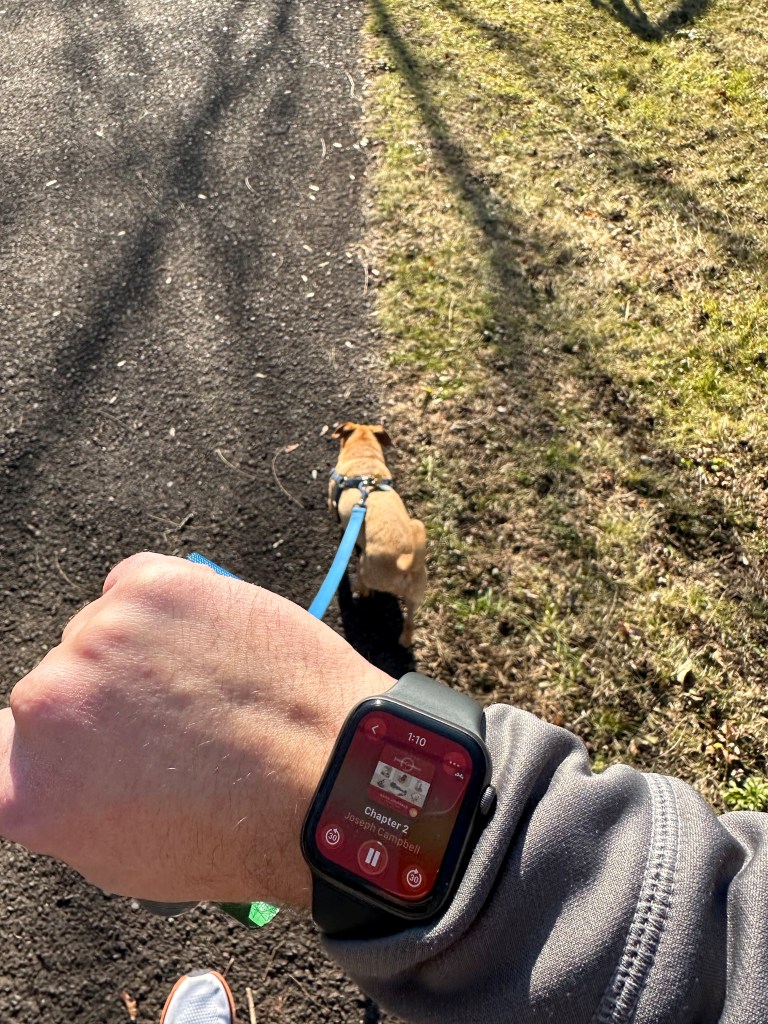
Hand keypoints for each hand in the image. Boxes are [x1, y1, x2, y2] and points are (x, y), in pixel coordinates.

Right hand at [0, 553, 391, 904]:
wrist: (330, 774)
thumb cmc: (241, 829)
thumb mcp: (119, 856)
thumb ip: (59, 801)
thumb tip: (48, 760)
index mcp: (24, 789)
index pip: (4, 743)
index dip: (50, 741)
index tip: (89, 737)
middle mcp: (46, 705)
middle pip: (57, 684)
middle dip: (103, 699)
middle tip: (172, 722)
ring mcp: (98, 636)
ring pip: (103, 632)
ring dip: (140, 650)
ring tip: (209, 688)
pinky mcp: (150, 586)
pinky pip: (137, 587)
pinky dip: (169, 607)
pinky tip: (214, 645)